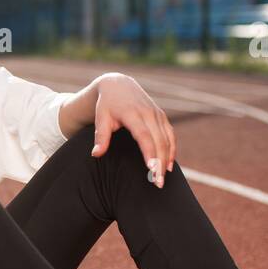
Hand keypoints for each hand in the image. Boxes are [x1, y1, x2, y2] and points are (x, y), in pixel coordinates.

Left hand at [89, 73, 177, 187]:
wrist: (118, 85)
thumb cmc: (106, 104)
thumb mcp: (100, 117)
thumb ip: (100, 136)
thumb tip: (96, 154)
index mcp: (132, 113)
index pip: (144, 136)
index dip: (149, 152)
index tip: (152, 169)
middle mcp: (148, 113)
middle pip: (158, 141)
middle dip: (160, 163)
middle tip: (158, 183)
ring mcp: (157, 114)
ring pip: (167, 139)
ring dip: (167, 159)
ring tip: (162, 179)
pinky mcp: (161, 116)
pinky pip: (170, 135)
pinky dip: (171, 150)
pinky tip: (169, 165)